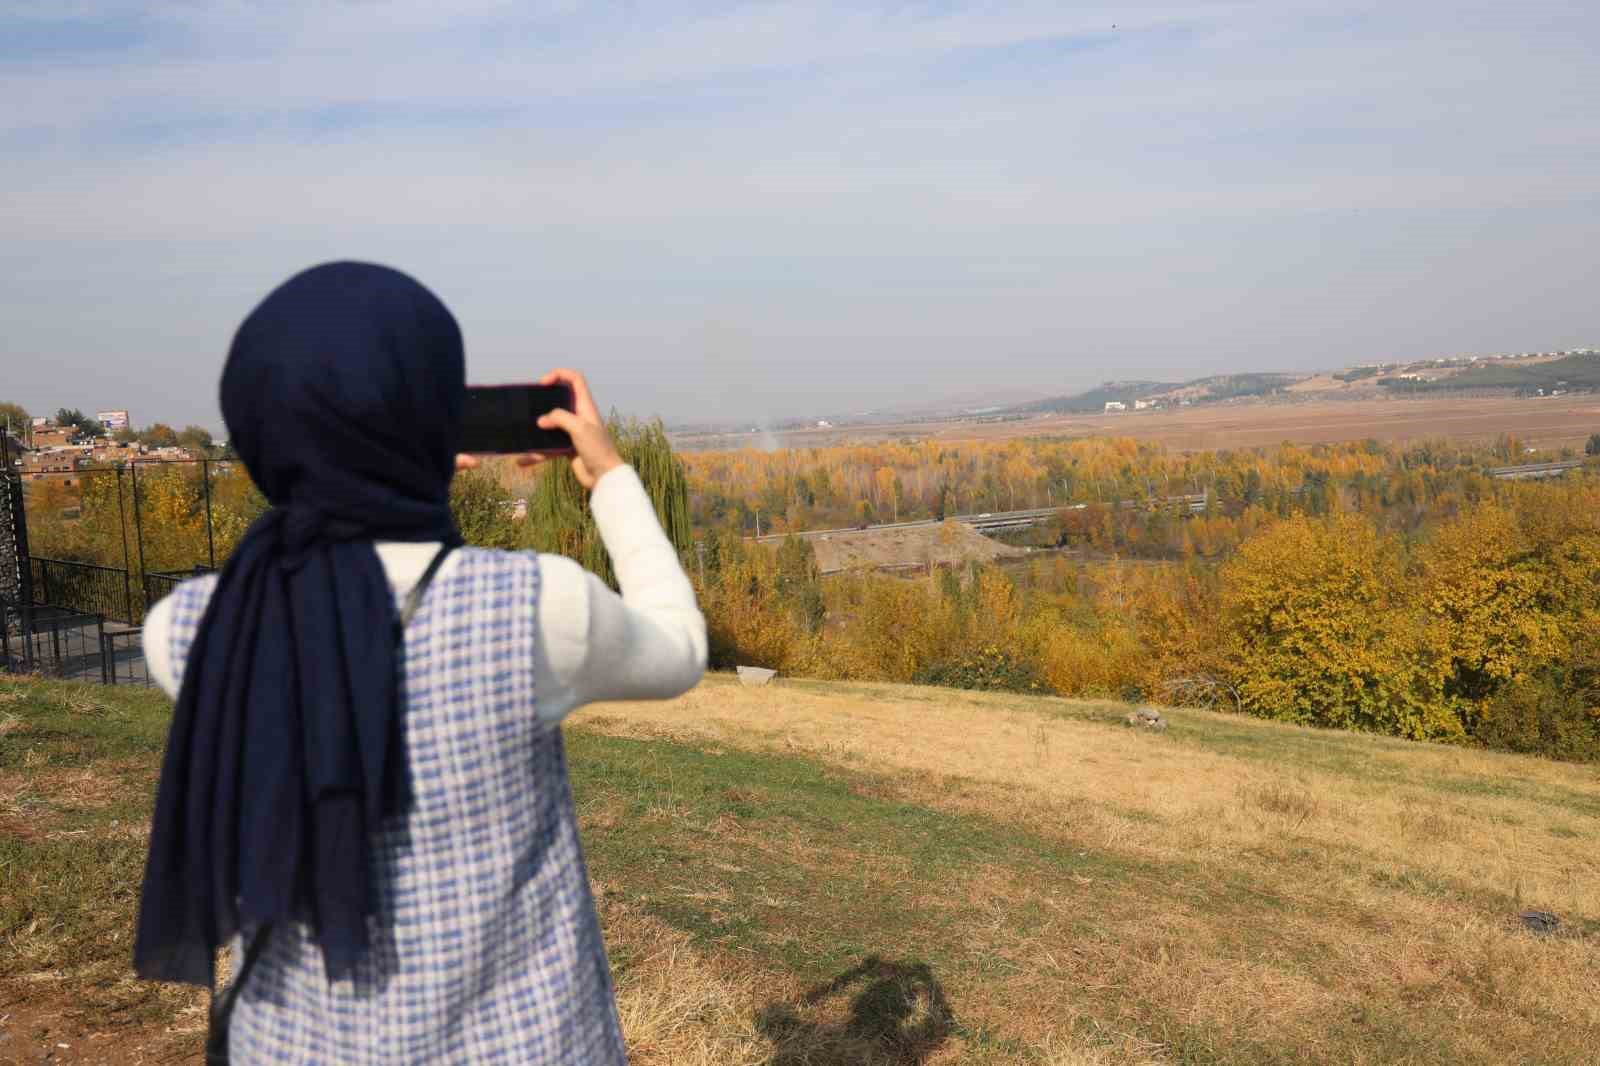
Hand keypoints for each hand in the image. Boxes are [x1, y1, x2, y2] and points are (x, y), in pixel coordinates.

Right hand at [528, 368, 622, 489]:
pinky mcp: (567, 448)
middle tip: (529, 405)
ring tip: (521, 432)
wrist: (605, 478)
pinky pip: (547, 447)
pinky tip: (522, 461)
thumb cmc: (598, 450)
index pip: (575, 380)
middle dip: (543, 401)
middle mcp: (578, 416)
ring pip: (550, 425)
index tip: (543, 383)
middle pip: (559, 400)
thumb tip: (541, 421)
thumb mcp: (580, 428)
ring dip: (536, 429)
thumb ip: (560, 418)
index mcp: (585, 406)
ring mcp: (572, 432)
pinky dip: (536, 453)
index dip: (559, 375)